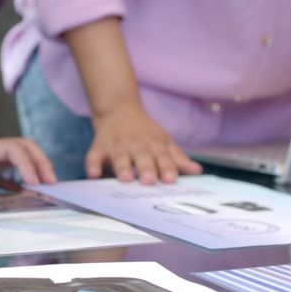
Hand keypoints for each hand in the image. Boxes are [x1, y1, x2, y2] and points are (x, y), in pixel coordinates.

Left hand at [0, 133, 56, 184]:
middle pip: (26, 146)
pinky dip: (26, 170)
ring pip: (22, 152)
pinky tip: (27, 185)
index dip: (27, 165)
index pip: (14, 150)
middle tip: (52, 184)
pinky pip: (13, 161)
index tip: (33, 183)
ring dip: (37, 165)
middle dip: (42, 162)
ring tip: (46, 185)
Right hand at [87, 103, 201, 183]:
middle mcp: (136, 144)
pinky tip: (94, 175)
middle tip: (150, 181)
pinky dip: (93, 165)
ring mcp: (116, 145)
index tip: (171, 180)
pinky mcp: (99, 147)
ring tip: (126, 179)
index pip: (163, 156)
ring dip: (122, 167)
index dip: (167, 168)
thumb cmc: (145, 133)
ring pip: (119, 156)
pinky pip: (94, 156)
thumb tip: (198, 171)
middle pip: (142, 156)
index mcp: (154, 144)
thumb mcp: (164, 142)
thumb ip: (177, 159)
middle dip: (146, 168)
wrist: (118, 110)